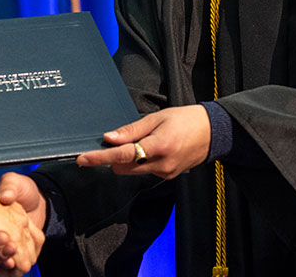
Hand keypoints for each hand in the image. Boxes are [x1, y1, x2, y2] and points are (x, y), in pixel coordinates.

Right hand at [0, 179, 42, 275]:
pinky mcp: (12, 255)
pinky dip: (8, 269)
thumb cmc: (22, 190)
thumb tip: (5, 196)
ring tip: (11, 251)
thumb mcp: (15, 182)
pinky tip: (15, 264)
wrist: (38, 202)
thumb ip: (9, 186)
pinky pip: (5, 269)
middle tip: (4, 237)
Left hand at [76, 105, 209, 178]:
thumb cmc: (185, 120)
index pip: (122, 155)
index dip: (100, 157)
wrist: (213, 133)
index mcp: (158, 146)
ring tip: (140, 141)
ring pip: (132, 171)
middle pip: (123, 167)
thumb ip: (131, 130)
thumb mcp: (157, 118)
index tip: (82, 159)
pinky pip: (144, 172)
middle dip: (113, 156)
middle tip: (116, 139)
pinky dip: (140, 162)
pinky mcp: (168, 177)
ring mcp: (165, 174)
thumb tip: (108, 138)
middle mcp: (161, 164)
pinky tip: (151, 148)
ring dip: (126, 159)